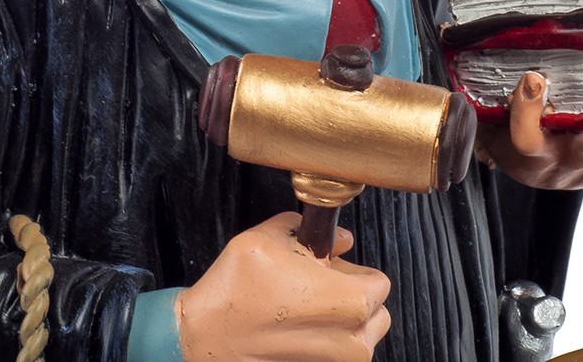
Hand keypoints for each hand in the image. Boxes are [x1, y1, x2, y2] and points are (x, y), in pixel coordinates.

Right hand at [176, 212, 390, 360]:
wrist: (202, 339)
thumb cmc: (235, 291)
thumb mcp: (268, 238)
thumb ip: (312, 233)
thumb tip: (340, 241)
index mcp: (348, 303)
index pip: (380, 283)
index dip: (354, 272)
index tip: (332, 270)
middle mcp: (351, 343)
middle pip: (375, 313)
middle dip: (351, 299)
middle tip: (316, 289)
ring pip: (358, 338)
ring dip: (338, 324)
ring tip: (301, 311)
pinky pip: (335, 357)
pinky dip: (321, 343)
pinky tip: (292, 330)